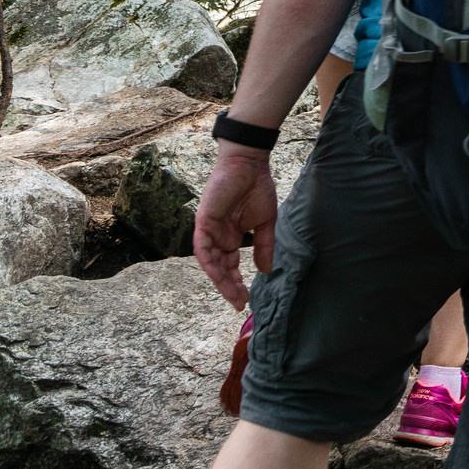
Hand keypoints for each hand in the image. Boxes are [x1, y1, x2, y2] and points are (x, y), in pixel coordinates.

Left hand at [195, 142, 279, 308]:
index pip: (230, 266)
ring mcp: (209, 230)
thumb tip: (266, 271)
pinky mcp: (203, 221)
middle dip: (229, 286)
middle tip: (240, 302)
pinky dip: (209, 261)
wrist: (249, 165)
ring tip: (232, 293)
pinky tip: (218, 274)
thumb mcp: (265, 223)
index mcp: (231, 238)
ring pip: (210, 261)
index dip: (237, 283)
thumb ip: (263, 247)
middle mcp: (218, 237)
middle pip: (220, 268)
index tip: (246, 299)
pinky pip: (202, 246)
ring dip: (219, 279)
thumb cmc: (257, 189)